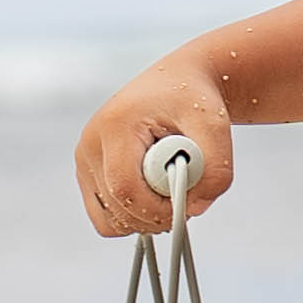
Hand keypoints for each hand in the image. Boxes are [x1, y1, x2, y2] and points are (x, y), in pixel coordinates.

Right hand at [75, 58, 236, 233]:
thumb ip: (216, 167)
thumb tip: (195, 207)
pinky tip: (155, 197)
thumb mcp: (215, 124)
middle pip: (117, 208)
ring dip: (144, 219)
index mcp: (114, 126)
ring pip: (109, 219)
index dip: (158, 209)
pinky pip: (105, 217)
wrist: (176, 83)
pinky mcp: (89, 173)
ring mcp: (86, 160)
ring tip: (169, 192)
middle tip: (185, 196)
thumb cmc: (191, 96)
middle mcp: (91, 144)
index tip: (187, 204)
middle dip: (157, 215)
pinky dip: (132, 218)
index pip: (126, 189)